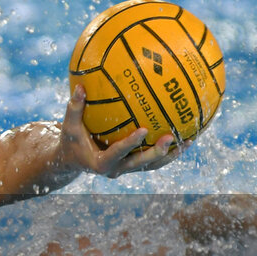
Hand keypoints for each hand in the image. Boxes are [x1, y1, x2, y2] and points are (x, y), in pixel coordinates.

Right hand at [59, 84, 183, 177]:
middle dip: (156, 152)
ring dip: (170, 155)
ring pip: (151, 165)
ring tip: (188, 141)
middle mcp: (115, 169)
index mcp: (100, 162)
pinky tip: (184, 139)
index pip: (116, 153)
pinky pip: (154, 161)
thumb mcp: (69, 126)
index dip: (130, 143)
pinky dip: (169, 152)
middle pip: (140, 164)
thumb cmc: (71, 140)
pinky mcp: (134, 166)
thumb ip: (74, 108)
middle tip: (170, 137)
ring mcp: (126, 169)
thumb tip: (80, 86)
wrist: (73, 160)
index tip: (144, 130)